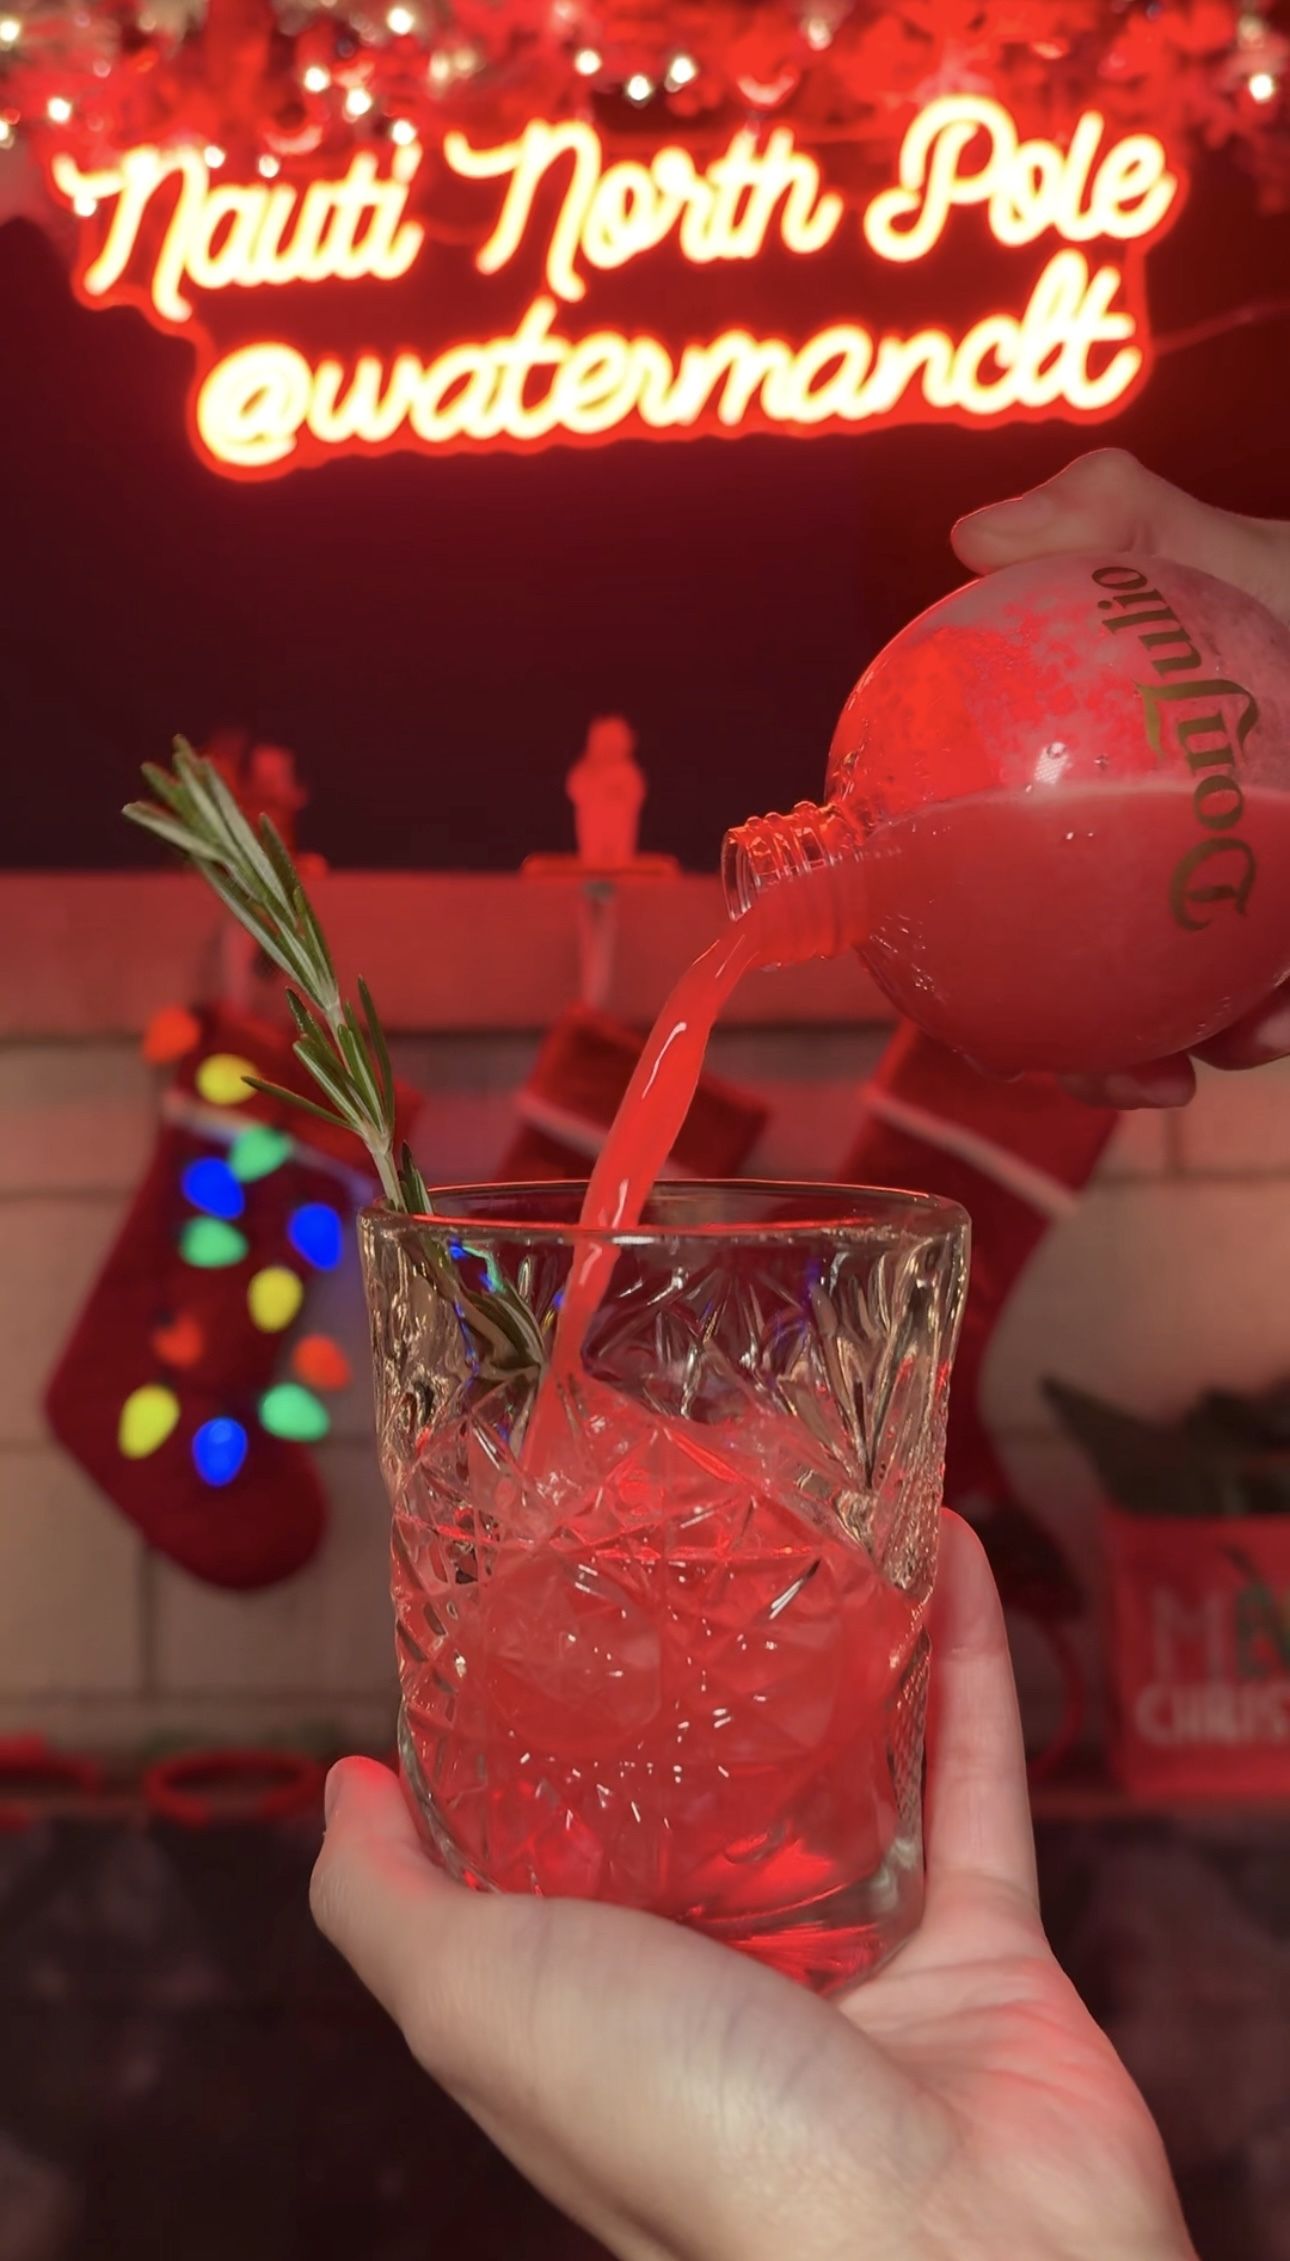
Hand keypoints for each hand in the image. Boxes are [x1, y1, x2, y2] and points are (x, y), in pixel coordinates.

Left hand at [311, 1515, 1194, 2260]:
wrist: (941, 2248)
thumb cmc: (686, 2129)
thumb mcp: (476, 2001)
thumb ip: (388, 1903)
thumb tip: (343, 1792)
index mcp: (598, 1997)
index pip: (553, 1847)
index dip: (538, 1730)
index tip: (532, 1596)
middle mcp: (728, 1979)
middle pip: (713, 1796)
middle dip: (706, 1672)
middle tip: (695, 1527)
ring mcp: (865, 1959)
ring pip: (854, 1767)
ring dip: (846, 1640)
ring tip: (822, 1511)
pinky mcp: (988, 1943)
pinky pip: (977, 1771)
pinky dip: (963, 1655)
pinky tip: (941, 1542)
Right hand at [953, 449, 1289, 1108]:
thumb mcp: (1223, 546)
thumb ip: (1109, 517)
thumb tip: (974, 535)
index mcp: (1124, 807)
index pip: (1021, 880)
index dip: (963, 948)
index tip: (933, 977)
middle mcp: (1180, 869)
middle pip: (1094, 983)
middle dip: (1071, 1054)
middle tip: (1036, 1063)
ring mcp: (1257, 909)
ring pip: (1199, 1018)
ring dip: (1170, 1057)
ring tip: (1173, 1070)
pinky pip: (1282, 1001)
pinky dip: (1269, 1022)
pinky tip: (1265, 1022)